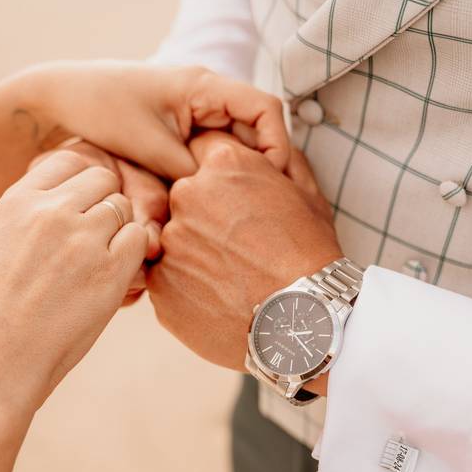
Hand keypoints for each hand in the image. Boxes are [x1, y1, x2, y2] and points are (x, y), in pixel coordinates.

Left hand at [0, 61, 287, 215]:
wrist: (61, 99)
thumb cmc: (100, 107)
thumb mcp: (148, 145)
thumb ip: (187, 171)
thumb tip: (218, 204)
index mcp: (204, 87)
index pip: (265, 109)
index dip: (278, 146)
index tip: (275, 181)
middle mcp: (207, 98)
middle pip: (257, 132)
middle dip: (264, 168)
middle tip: (266, 206)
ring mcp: (196, 116)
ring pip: (237, 148)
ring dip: (240, 175)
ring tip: (243, 211)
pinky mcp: (183, 135)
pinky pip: (214, 155)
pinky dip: (217, 177)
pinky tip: (213, 205)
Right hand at [0, 146, 147, 418]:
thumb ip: (35, 217)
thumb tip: (77, 204)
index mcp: (19, 200)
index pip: (71, 162)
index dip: (83, 186)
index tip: (79, 211)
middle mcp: (52, 210)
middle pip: (104, 181)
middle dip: (105, 206)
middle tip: (94, 242)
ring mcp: (83, 238)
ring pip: (124, 209)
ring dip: (119, 233)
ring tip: (98, 266)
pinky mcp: (109, 270)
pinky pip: (139, 241)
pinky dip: (133, 257)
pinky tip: (112, 281)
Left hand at [148, 131, 342, 371]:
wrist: (302, 319)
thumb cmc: (311, 257)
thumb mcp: (307, 195)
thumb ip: (280, 162)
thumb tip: (267, 151)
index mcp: (223, 165)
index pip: (202, 154)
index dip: (220, 182)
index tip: (233, 204)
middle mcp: (186, 196)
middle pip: (184, 200)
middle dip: (205, 219)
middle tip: (239, 248)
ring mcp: (168, 243)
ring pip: (174, 243)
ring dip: (195, 256)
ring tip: (232, 278)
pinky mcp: (160, 287)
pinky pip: (168, 282)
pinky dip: (188, 290)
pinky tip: (219, 299)